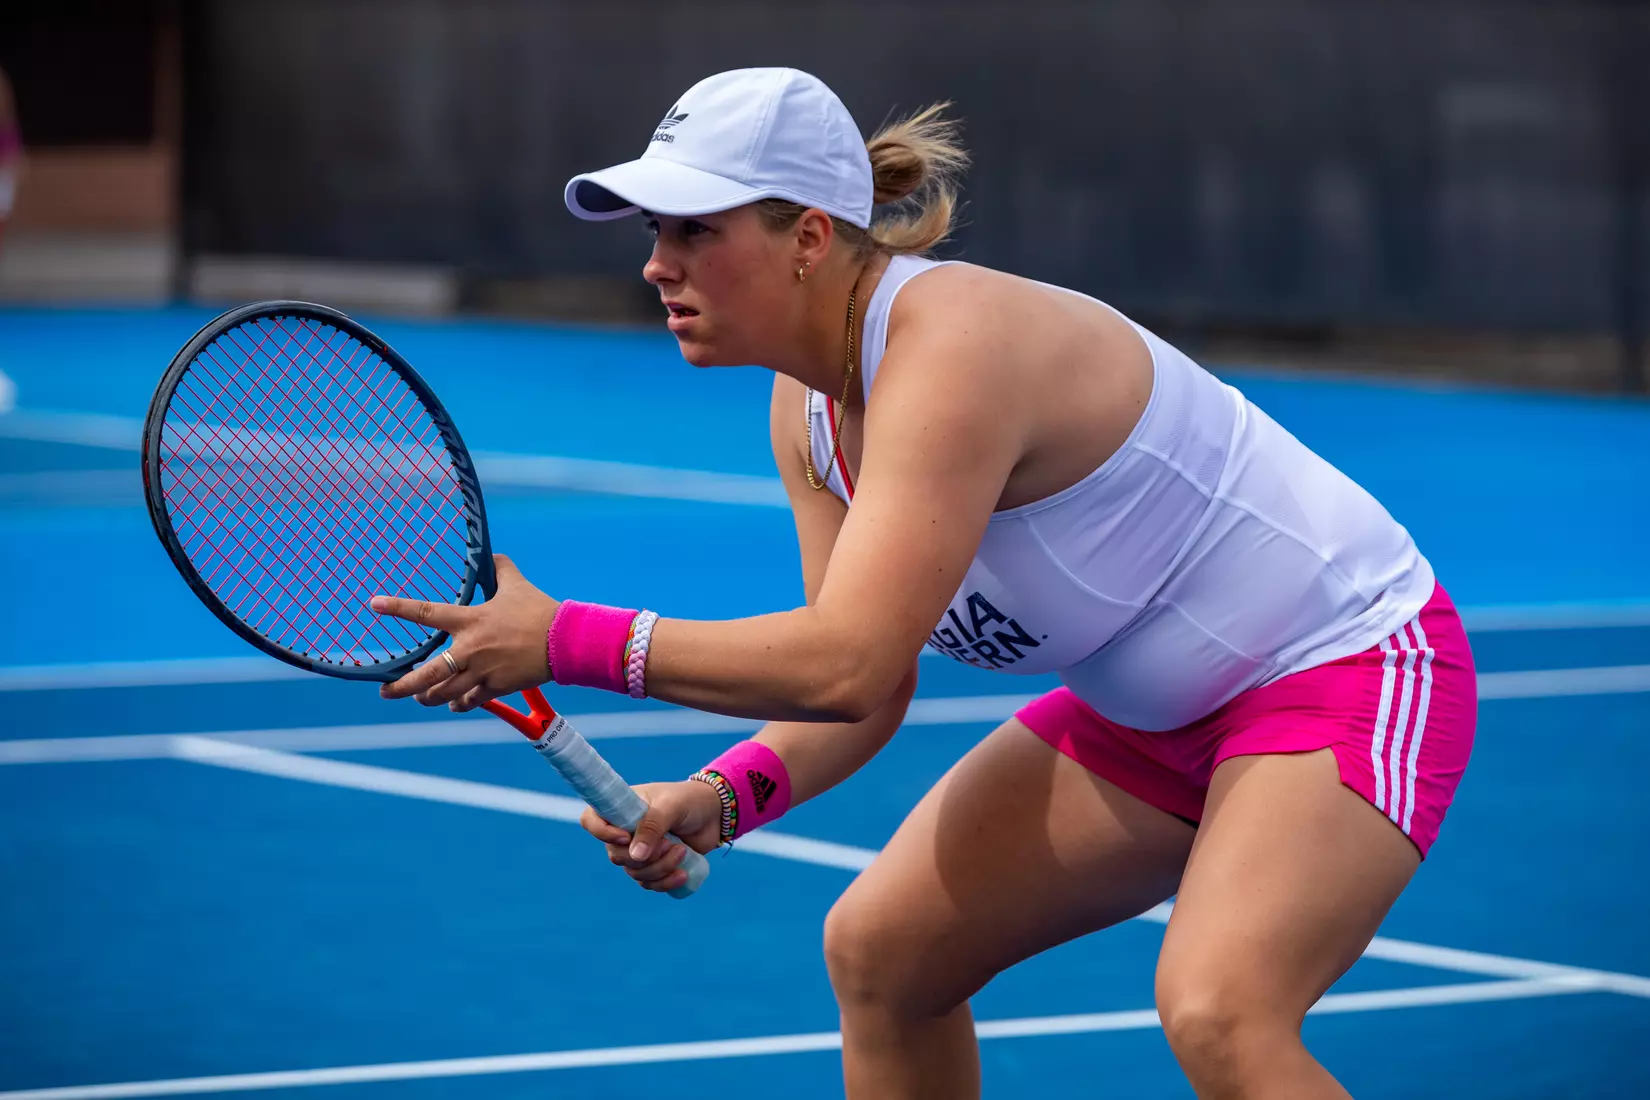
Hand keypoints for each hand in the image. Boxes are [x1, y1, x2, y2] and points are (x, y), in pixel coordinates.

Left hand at [371, 554, 557, 710]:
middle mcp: (469, 649)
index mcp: (469, 620)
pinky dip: (459, 703)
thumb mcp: (517, 585)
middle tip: (385, 691)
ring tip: (419, 698)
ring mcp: (481, 672)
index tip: (374, 604)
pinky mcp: (495, 687)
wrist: (564, 641)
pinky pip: (469, 701)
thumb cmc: (539, 610)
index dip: (397, 608)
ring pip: (443, 693)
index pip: (425, 612)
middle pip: (426, 673)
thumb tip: (493, 555)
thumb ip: (500, 570)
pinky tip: (454, 704)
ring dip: (427, 698)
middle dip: (401, 687)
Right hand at [580, 780, 723, 892]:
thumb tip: (636, 856)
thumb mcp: (672, 806)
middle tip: (670, 843)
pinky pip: (649, 883)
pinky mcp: (655, 865)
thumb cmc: (690, 801)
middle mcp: (625, 831)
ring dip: (659, 869)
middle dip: (645, 857)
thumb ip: (653, 826)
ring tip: (682, 852)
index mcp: (622, 808)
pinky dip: (665, 883)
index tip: (626, 837)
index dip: (601, 833)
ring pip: (635, 872)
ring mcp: (639, 850)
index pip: (591, 820)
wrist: (715, 813)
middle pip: (616, 855)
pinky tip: (683, 874)